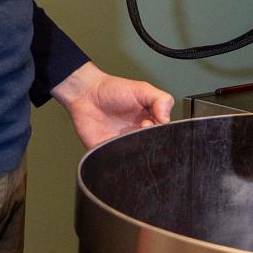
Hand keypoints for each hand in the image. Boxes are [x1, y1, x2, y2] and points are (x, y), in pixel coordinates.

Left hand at [51, 60, 172, 149]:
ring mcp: (123, 146)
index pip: (163, 136)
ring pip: (136, 159)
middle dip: (149, 144)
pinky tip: (117, 146)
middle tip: (140, 129)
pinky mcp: (107, 153)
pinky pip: (116, 163)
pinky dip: (119, 160)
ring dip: (135, 152)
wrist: (85, 93)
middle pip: (151, 149)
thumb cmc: (112, 90)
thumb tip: (167, 119)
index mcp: (149, 123)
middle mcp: (137, 137)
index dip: (160, 133)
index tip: (150, 124)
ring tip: (127, 136)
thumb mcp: (142, 89)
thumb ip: (160, 99)